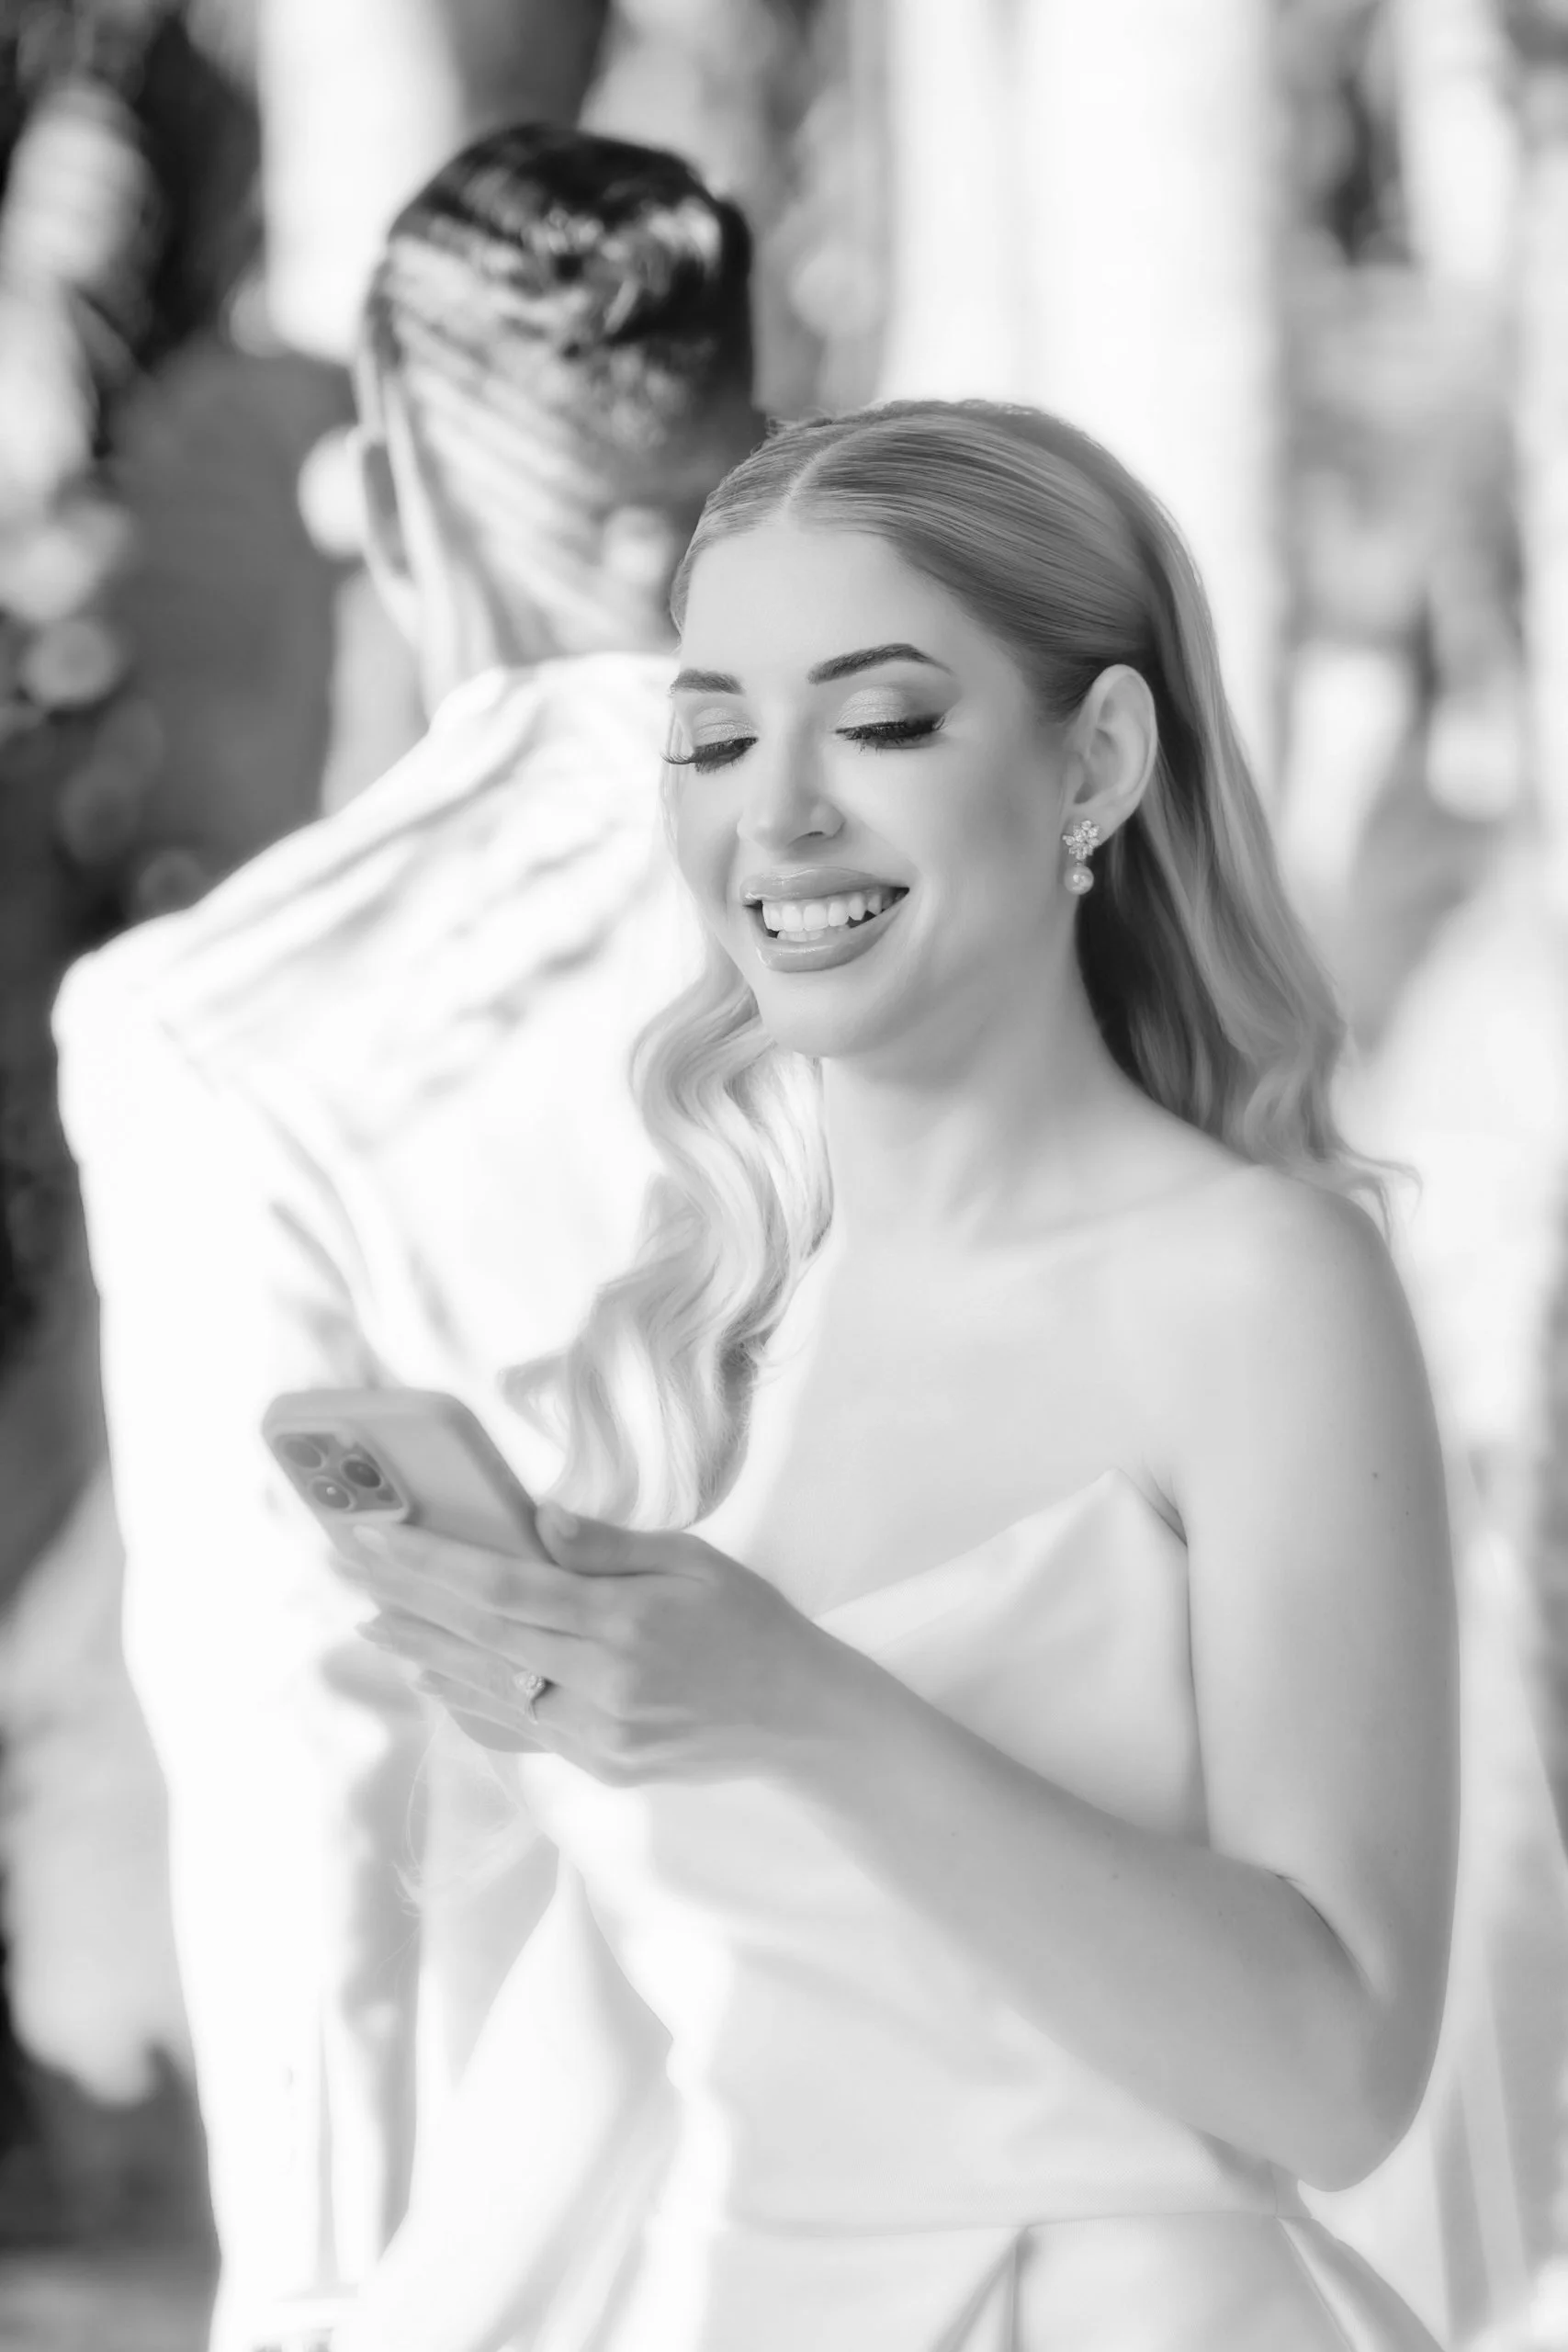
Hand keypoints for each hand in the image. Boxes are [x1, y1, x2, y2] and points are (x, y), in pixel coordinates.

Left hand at [335, 1505, 839, 1784]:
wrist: (800, 1716)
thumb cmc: (749, 1620)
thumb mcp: (692, 1560)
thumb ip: (608, 1544)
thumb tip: (533, 1517)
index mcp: (625, 1624)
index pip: (504, 1588)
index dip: (430, 1564)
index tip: (374, 1539)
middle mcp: (604, 1686)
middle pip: (482, 1639)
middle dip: (408, 1601)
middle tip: (347, 1572)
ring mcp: (601, 1737)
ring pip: (492, 1691)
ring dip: (425, 1654)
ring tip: (373, 1624)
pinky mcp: (604, 1768)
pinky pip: (522, 1728)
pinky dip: (471, 1701)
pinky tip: (435, 1677)